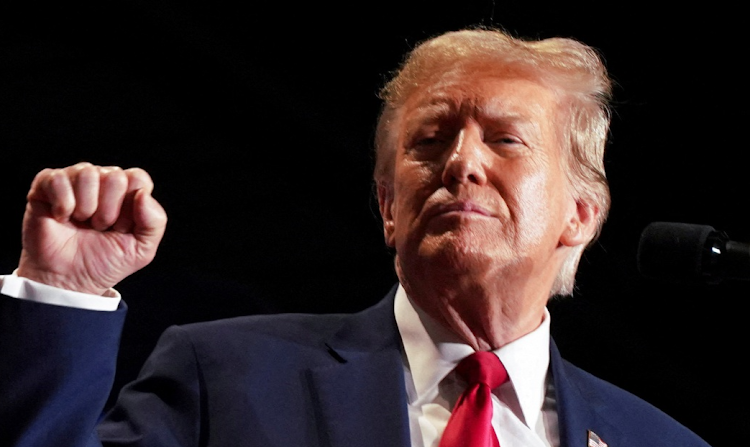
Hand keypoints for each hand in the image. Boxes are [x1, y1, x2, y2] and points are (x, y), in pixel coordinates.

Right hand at [16, 162, 167, 294]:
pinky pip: (58, 179)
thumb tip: (142, 194)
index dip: (131, 208)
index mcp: (127, 191)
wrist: (69, 280)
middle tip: (99, 227)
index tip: (122, 228)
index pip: (138, 178)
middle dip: (108, 211)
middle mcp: (102, 180)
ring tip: (81, 223)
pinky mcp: (46, 184)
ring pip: (87, 173)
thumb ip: (155, 222)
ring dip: (86, 207)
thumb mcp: (142, 249)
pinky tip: (62, 218)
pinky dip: (63, 204)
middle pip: (114, 176)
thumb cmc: (104, 262)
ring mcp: (74, 180)